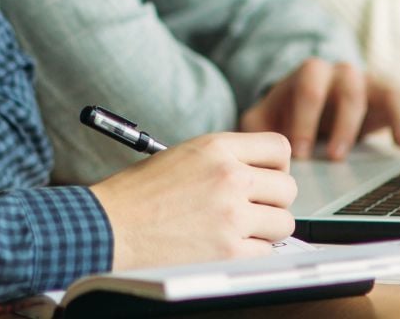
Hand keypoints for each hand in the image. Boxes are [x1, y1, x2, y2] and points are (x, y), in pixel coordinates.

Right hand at [89, 132, 295, 270]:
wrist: (112, 225)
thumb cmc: (139, 192)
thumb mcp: (183, 155)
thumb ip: (222, 158)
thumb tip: (258, 171)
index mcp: (216, 147)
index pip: (278, 147)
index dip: (276, 165)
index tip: (268, 176)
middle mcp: (229, 177)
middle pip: (287, 187)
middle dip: (273, 200)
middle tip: (253, 207)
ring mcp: (232, 215)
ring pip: (284, 223)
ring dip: (266, 229)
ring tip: (237, 228)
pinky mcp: (230, 252)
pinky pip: (266, 253)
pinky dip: (251, 253)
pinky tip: (226, 246)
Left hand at [239, 58, 399, 160]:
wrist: (309, 105)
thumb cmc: (285, 115)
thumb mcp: (265, 118)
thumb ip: (252, 126)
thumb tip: (242, 144)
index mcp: (307, 74)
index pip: (307, 86)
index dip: (303, 118)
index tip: (299, 153)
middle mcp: (339, 74)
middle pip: (346, 85)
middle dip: (341, 121)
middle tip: (332, 157)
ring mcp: (367, 85)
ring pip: (382, 90)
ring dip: (390, 116)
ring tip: (397, 143)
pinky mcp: (388, 101)